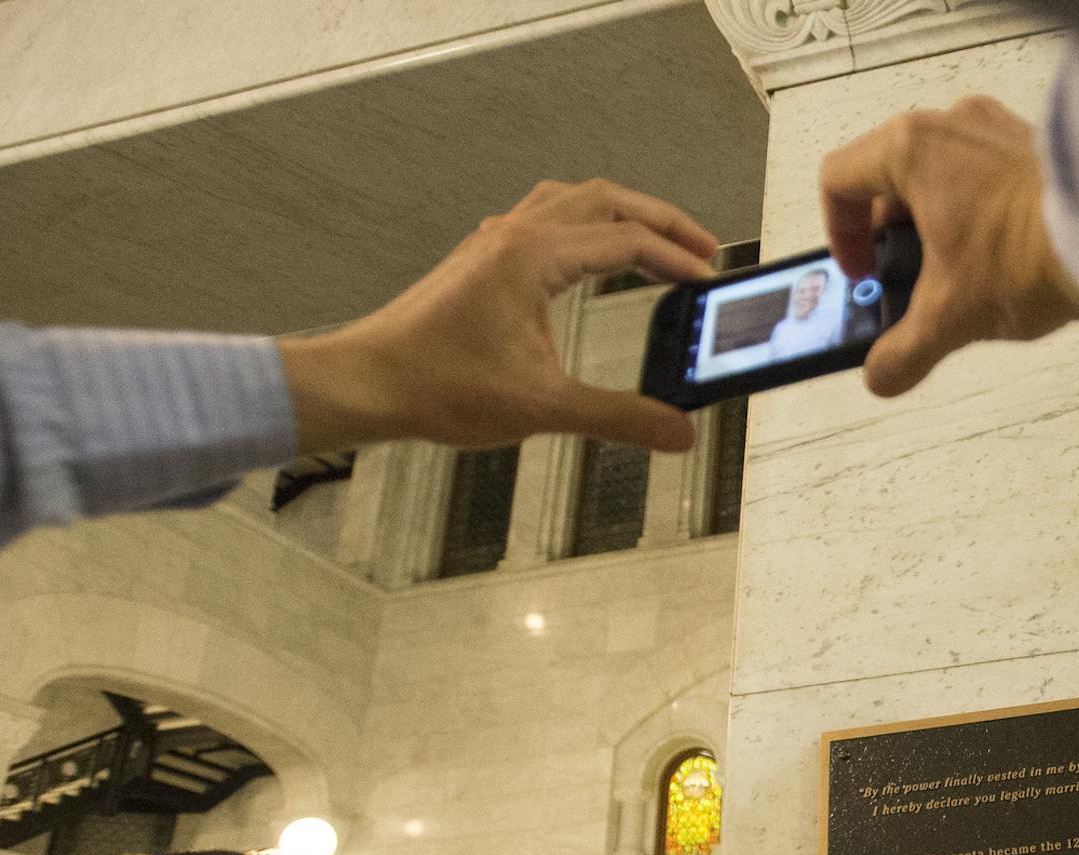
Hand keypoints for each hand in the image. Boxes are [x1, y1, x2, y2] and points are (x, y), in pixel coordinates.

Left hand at [278, 179, 718, 453]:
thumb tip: (677, 431)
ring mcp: (496, 243)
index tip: (710, 283)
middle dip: (661, 221)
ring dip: (622, 213)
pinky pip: (547, 216)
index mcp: (534, 257)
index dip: (677, 261)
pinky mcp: (483, 259)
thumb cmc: (437, 386)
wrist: (369, 382)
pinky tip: (593, 255)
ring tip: (658, 243)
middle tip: (703, 249)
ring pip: (574, 200)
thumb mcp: (542, 407)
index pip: (627, 241)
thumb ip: (619, 417)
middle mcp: (516, 236)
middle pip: (607, 200)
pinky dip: (587, 223)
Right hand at [821, 97, 1078, 396]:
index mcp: (910, 150)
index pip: (840, 180)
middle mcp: (948, 123)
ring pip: (939, 174)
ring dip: (934, 223)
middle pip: (889, 176)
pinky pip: (982, 172)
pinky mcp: (1032, 142)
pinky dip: (975, 209)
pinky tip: (999, 254)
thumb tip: (879, 379)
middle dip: (891, 235)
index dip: (839, 235)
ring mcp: (994, 126)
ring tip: (959, 274)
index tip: (865, 274)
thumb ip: (903, 352)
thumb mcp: (951, 317)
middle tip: (910, 282)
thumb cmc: (1019, 259)